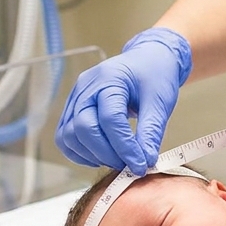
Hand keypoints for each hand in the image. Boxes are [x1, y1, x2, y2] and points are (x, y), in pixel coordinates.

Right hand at [56, 28, 191, 174]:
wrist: (148, 60)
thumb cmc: (155, 77)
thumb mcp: (160, 102)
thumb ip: (151, 132)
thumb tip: (145, 162)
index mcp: (110, 78)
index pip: (110, 119)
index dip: (125, 147)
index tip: (141, 165)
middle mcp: (86, 86)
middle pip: (84, 128)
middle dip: (106, 153)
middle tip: (129, 165)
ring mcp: (76, 97)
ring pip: (69, 135)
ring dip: (92, 155)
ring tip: (118, 161)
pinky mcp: (73, 108)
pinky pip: (66, 136)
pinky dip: (80, 152)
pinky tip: (102, 157)